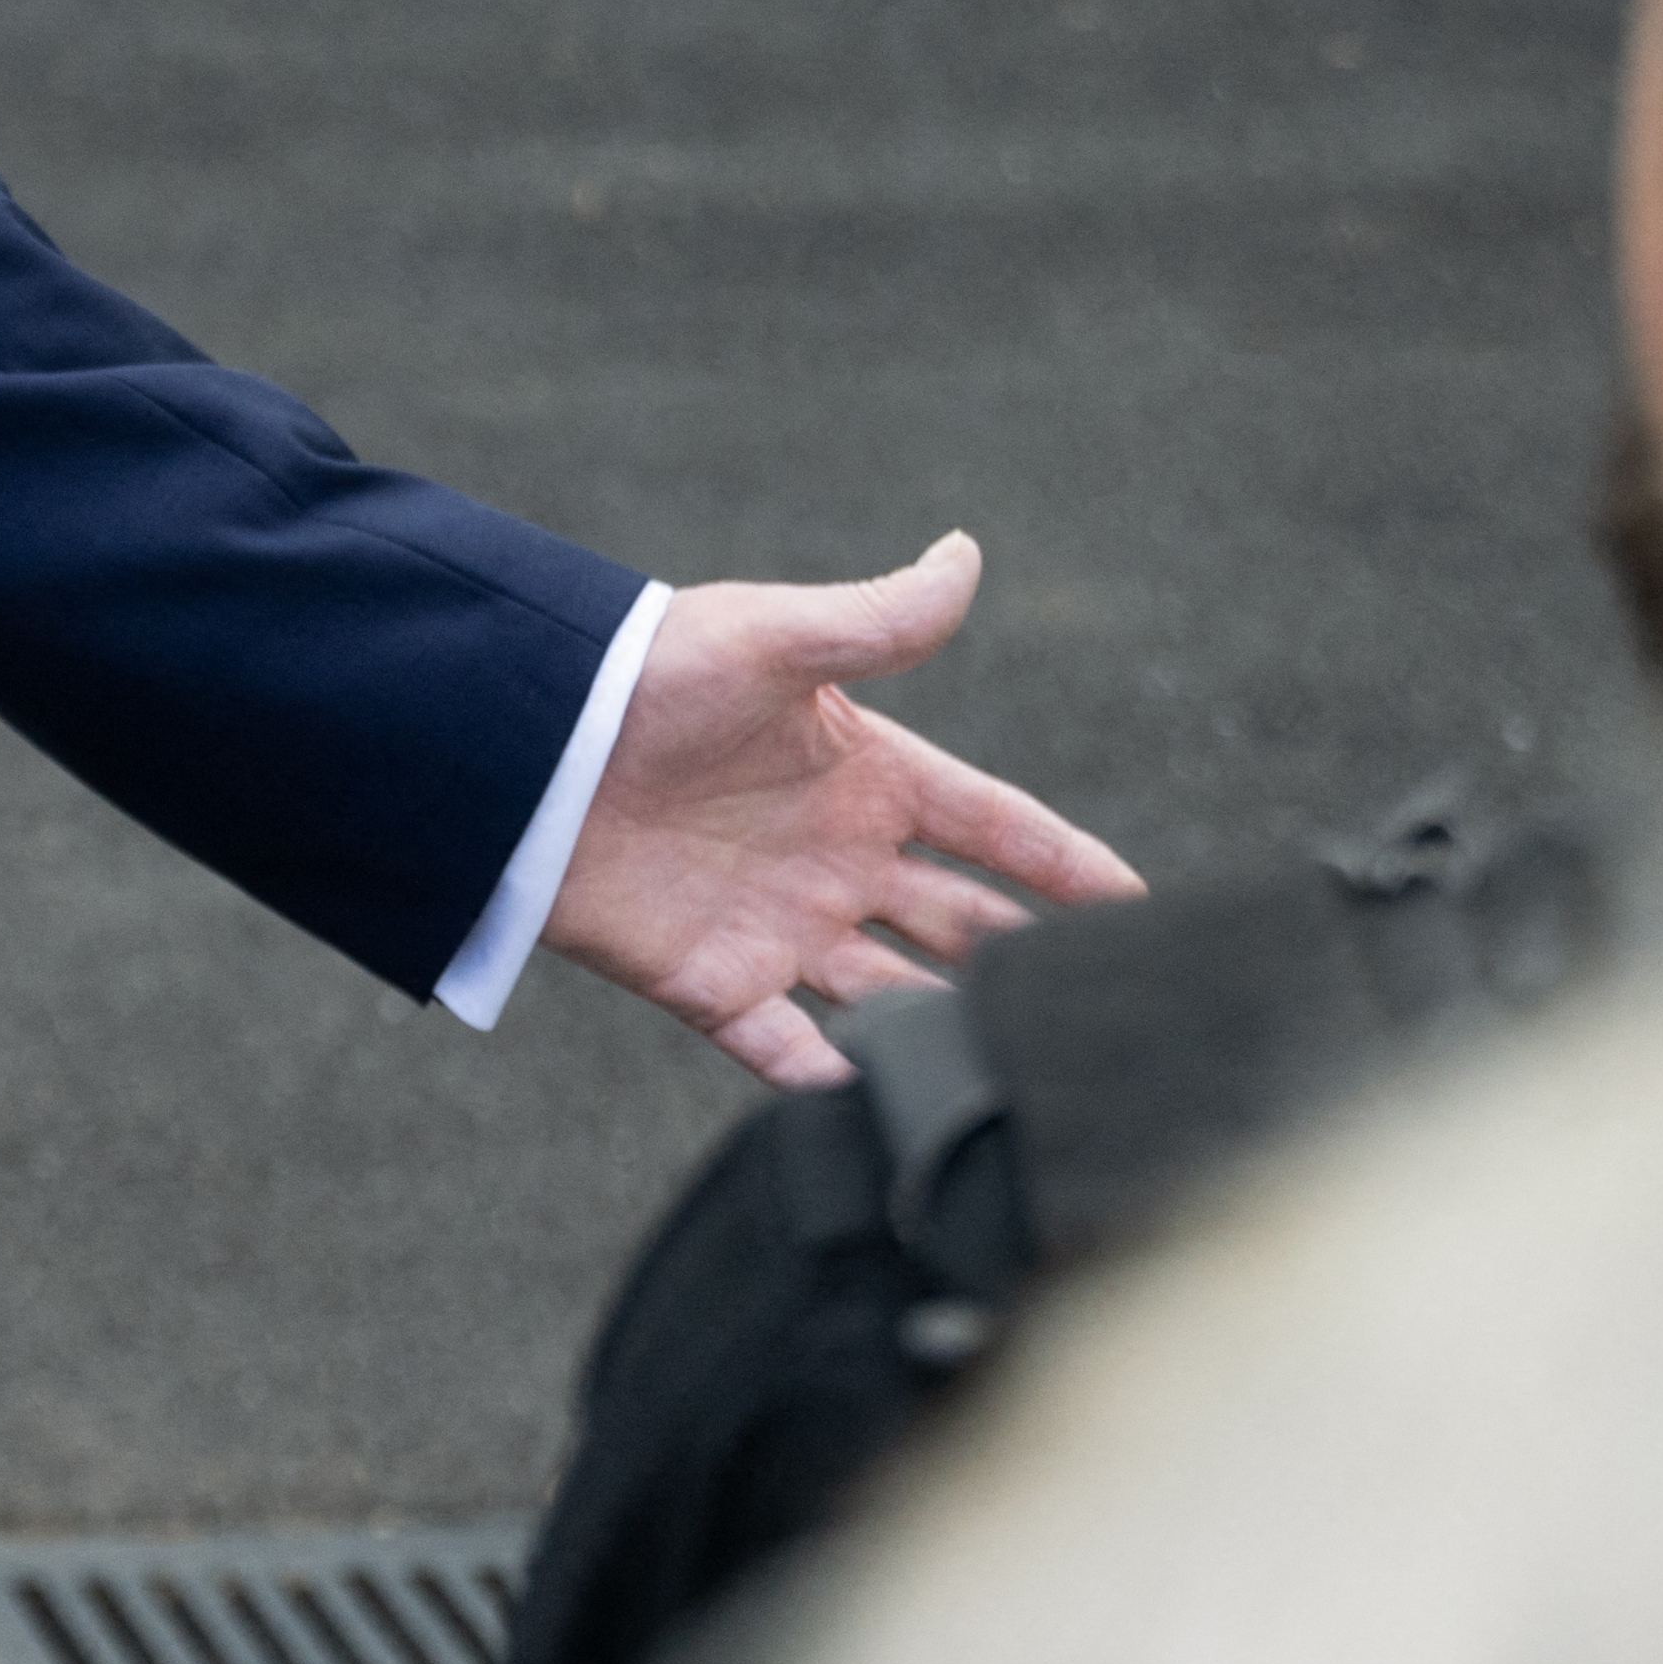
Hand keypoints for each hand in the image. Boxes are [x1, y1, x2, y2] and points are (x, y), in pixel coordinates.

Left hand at [541, 536, 1144, 1089]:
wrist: (514, 737)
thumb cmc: (639, 670)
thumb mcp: (768, 639)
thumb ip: (876, 619)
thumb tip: (965, 552)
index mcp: (865, 774)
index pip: (995, 826)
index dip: (1067, 862)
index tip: (1148, 906)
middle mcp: (835, 857)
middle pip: (964, 924)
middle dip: (1034, 962)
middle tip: (1116, 1012)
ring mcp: (778, 923)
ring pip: (898, 996)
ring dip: (953, 1026)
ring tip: (1029, 1070)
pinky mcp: (710, 978)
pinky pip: (786, 1047)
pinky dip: (831, 1081)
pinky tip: (883, 1110)